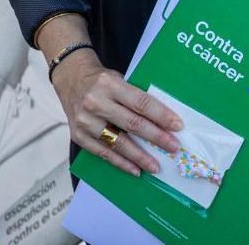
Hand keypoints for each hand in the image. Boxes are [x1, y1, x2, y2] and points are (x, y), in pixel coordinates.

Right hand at [50, 50, 182, 176]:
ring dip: (140, 157)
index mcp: (109, 84)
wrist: (71, 79)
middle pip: (132, 124)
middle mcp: (95, 102)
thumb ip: (135, 96)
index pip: (140, 102)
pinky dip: (121, 163)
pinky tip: (135, 170)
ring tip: (156, 166)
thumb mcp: (119, 78)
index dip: (161, 115)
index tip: (177, 126)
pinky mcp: (78, 136)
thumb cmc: (101, 80)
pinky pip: (103, 153)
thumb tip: (164, 118)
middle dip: (156, 137)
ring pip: (118, 143)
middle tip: (173, 147)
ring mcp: (85, 121)